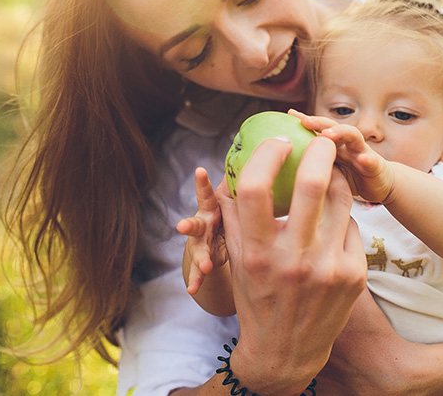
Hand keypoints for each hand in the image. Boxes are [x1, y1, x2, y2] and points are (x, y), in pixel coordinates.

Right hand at [176, 167, 227, 294]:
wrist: (212, 242)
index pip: (208, 194)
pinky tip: (193, 289)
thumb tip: (259, 153)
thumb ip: (237, 185)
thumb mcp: (231, 200)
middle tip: (183, 227)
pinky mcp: (201, 260)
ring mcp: (200, 242)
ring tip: (206, 265)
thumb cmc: (226, 213)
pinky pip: (199, 271)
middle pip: (198, 223)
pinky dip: (196, 279)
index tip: (200, 172)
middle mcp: (204, 222)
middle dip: (190, 224)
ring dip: (200, 257)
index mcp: (214, 206)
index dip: (203, 183)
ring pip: (198, 249)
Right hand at [216, 135, 366, 394]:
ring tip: (330, 170)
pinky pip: (353, 225)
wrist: (287, 351)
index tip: (278, 141)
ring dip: (336, 177)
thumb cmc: (257, 297)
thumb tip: (226, 168)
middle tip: (321, 139)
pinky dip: (341, 216)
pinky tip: (333, 220)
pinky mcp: (355, 274)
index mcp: (258, 251)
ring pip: (342, 199)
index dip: (267, 154)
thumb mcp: (238, 257)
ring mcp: (329, 268)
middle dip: (320, 149)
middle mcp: (294, 259)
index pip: (256, 187)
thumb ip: (232, 212)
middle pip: (312, 183)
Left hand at [291, 110, 394, 202]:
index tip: (290, 114)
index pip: (318, 128)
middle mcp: (346, 143)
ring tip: (328, 134)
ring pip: (353, 136)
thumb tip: (285, 165)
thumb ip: (311, 164)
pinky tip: (363, 159)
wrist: (379, 185)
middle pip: (333, 127)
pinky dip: (368, 159)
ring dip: (341, 133)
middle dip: (319, 122)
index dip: (306, 121)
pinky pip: (372, 161)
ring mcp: (362, 151)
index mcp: (333, 144)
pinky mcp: (376, 166)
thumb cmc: (349, 176)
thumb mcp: (327, 171)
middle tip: (305, 121)